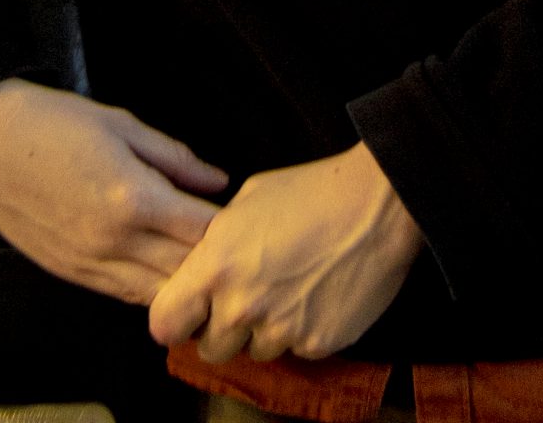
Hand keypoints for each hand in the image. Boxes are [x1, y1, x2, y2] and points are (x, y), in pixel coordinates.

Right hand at [0, 78, 227, 302]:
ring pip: (155, 295)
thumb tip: (218, 181)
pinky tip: (164, 275)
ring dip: (183, 285)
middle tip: (235, 249)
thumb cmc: (56, 123)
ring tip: (206, 268)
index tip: (247, 220)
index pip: (200, 232)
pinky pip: (123, 295)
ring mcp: (90, 265)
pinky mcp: (70, 275)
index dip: (230, 230)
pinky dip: (150, 289)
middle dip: (213, 264)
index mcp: (133, 198)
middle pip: (184, 272)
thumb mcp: (123, 125)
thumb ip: (175, 158)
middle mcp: (114, 242)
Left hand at [147, 142, 423, 363]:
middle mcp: (242, 305)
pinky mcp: (317, 344)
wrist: (378, 206)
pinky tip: (316, 294)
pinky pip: (295, 350)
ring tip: (287, 289)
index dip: (174, 319)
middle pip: (209, 348)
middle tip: (245, 298)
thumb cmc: (311, 191)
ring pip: (253, 352)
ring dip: (262, 331)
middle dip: (221, 329)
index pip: (164, 324)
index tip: (187, 312)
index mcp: (217, 266)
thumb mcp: (246, 201)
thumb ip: (216, 244)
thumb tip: (200, 270)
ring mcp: (281, 330)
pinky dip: (301, 330)